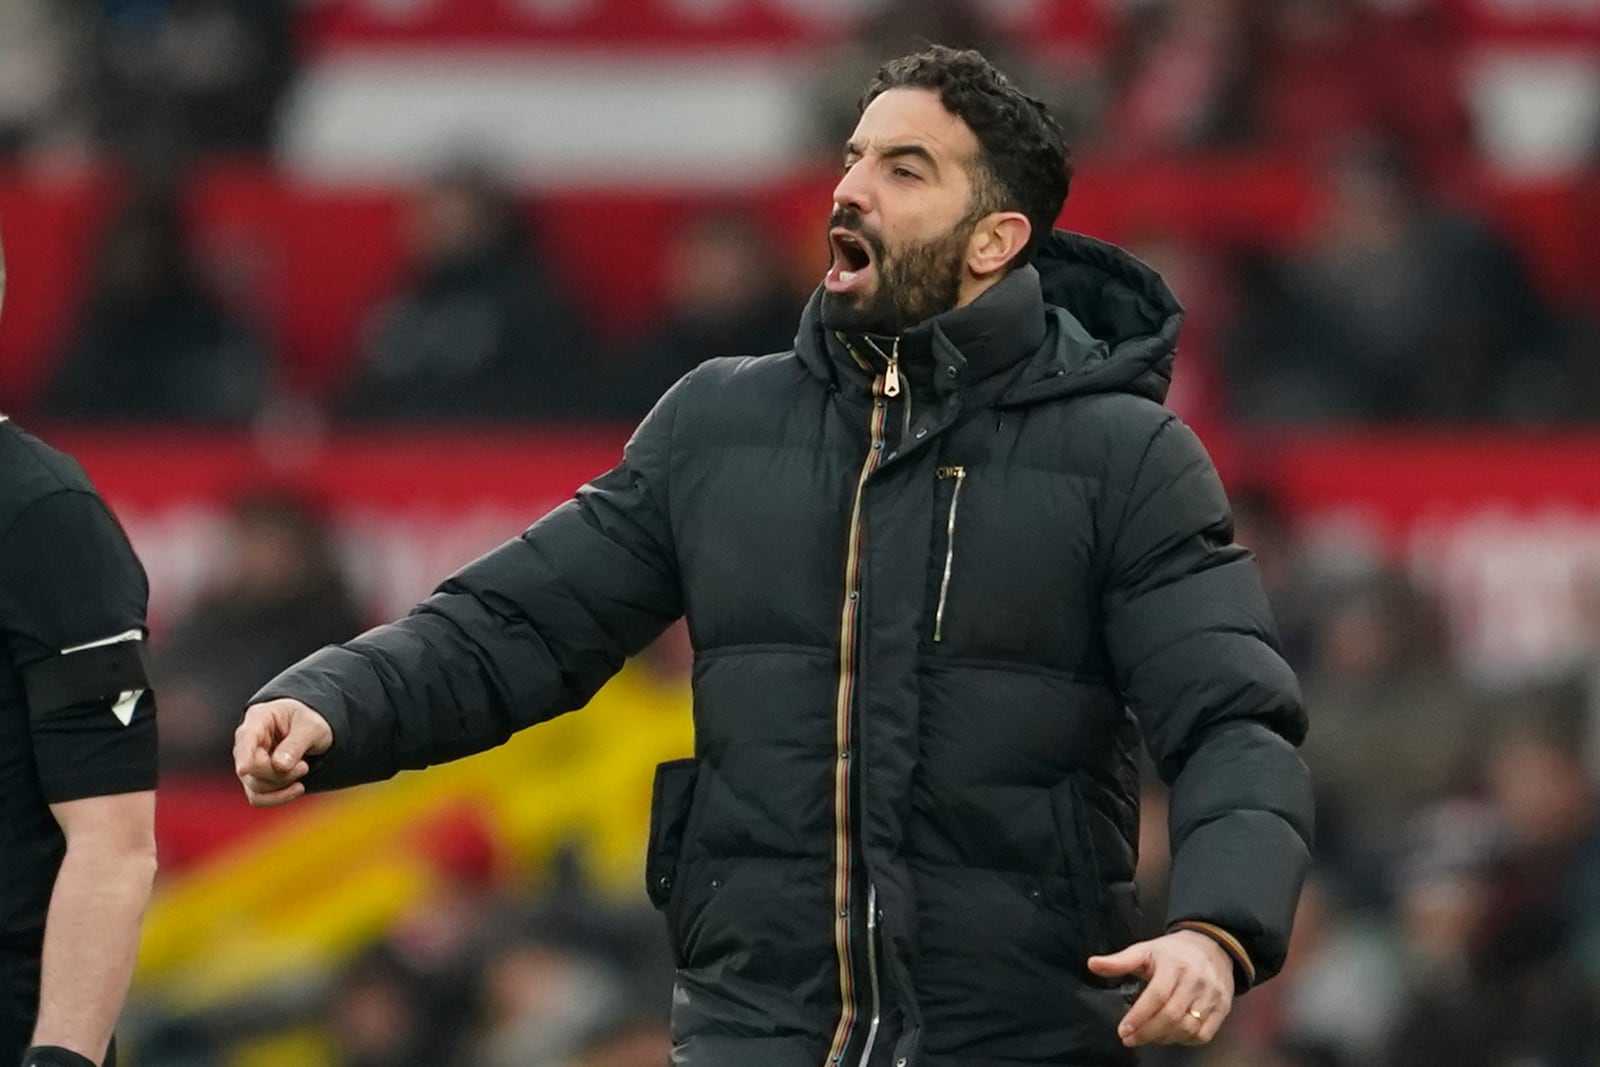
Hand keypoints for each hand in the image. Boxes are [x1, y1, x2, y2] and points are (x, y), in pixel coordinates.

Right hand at [233, 699, 332, 807]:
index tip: (244, 769)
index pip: (246, 737)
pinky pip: (258, 798)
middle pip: (251, 768)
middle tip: (304, 767)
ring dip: (283, 784)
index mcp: (259, 718)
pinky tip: (297, 788)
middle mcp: (247, 741)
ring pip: (255, 786)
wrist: (311, 731)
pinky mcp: (254, 779)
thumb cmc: (309, 722)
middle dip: (281, 773)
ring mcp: (248, 762)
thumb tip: (280, 766)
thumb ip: (296, 744)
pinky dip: (279, 797)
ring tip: (303, 769)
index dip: (244, 754)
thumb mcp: (311, 727)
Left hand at [1087, 929, 1234, 1046]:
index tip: (1123, 1030)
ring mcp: (1212, 996)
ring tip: (1147, 1036)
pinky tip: (1169, 1036)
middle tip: (1129, 1038)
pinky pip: (1203, 1034)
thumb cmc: (1172, 952)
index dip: (1138, 1017)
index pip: (1156, 995)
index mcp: (1174, 965)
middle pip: (1171, 1015)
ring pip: (1188, 1028)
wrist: (1212, 946)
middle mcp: (1195, 980)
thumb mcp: (1145, 950)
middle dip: (1147, 1032)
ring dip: (1164, 1038)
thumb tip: (1092, 964)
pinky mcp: (1222, 1008)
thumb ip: (1119, 961)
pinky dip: (1184, 1040)